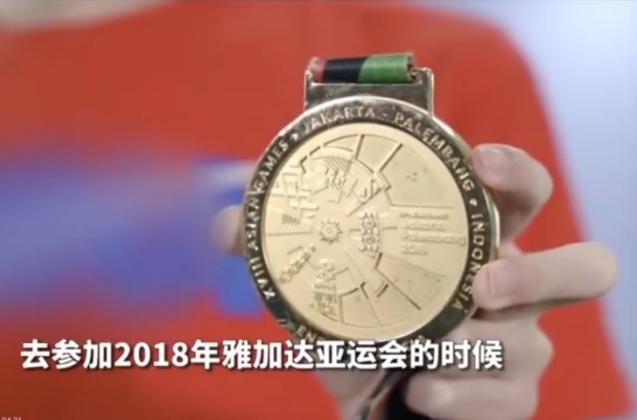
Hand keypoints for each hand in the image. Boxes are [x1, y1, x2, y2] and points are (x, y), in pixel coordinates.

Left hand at [212, 144, 617, 419]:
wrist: (362, 393)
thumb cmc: (352, 321)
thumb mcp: (315, 277)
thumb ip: (271, 245)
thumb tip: (223, 225)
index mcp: (470, 243)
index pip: (522, 194)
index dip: (515, 171)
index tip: (479, 161)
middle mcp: (508, 291)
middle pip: (584, 268)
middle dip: (544, 271)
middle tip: (483, 282)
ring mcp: (516, 347)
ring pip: (537, 346)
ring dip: (480, 350)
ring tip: (428, 355)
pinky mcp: (506, 399)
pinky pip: (512, 401)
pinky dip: (467, 398)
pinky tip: (422, 393)